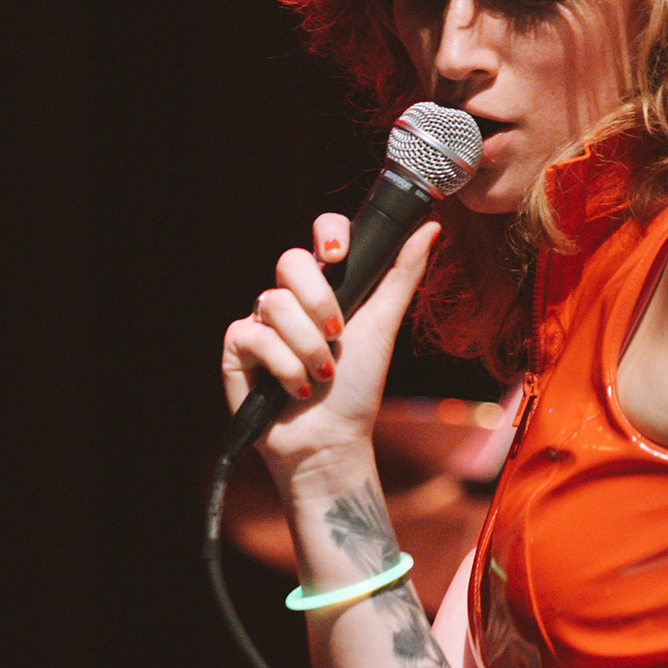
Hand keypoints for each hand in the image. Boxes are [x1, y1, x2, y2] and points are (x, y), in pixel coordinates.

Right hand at [220, 213, 439, 495]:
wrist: (332, 439)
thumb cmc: (358, 386)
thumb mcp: (384, 327)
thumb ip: (402, 276)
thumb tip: (430, 227)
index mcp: (328, 285)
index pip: (323, 233)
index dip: (327, 233)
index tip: (340, 255)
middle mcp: (292, 297)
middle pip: (291, 261)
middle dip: (319, 301)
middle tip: (338, 333)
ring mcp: (262, 320)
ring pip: (275, 304)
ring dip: (309, 348)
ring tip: (322, 374)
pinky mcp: (238, 348)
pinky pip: (254, 336)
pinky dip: (285, 367)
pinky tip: (298, 388)